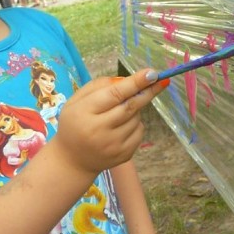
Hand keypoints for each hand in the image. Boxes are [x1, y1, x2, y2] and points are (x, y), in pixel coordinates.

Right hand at [52, 69, 167, 175]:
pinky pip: (139, 131)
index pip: (114, 94)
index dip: (135, 83)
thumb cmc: (75, 123)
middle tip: (160, 81)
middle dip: (147, 92)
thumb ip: (100, 85)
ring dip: (135, 110)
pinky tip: (121, 127)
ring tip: (118, 113)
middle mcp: (99, 130)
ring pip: (136, 118)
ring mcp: (113, 145)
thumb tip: (129, 79)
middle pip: (130, 106)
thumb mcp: (77, 100)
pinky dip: (136, 124)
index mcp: (84, 112)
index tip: (151, 73)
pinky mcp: (123, 155)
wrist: (72, 160)